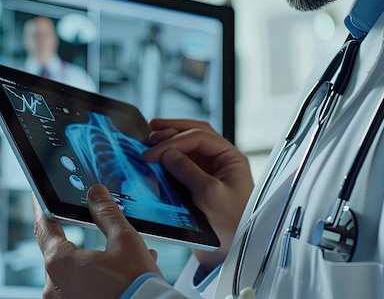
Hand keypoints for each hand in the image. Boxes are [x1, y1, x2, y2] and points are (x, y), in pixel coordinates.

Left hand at [32, 184, 161, 298]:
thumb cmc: (136, 287)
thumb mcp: (125, 241)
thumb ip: (107, 213)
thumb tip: (95, 194)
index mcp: (60, 263)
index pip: (43, 226)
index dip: (42, 207)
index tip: (40, 196)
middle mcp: (54, 287)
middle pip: (62, 251)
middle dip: (82, 239)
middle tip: (99, 230)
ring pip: (74, 272)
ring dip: (93, 261)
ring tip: (123, 258)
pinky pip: (81, 289)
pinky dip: (96, 279)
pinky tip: (120, 276)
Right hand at [143, 118, 253, 270]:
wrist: (232, 253)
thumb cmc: (232, 226)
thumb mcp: (210, 194)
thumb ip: (188, 171)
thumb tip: (167, 154)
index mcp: (230, 159)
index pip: (200, 137)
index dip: (174, 140)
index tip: (152, 152)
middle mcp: (220, 163)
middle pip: (195, 135)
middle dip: (172, 130)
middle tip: (151, 130)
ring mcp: (208, 174)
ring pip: (187, 149)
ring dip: (169, 142)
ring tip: (151, 139)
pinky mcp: (197, 188)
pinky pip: (181, 167)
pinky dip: (167, 161)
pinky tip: (156, 159)